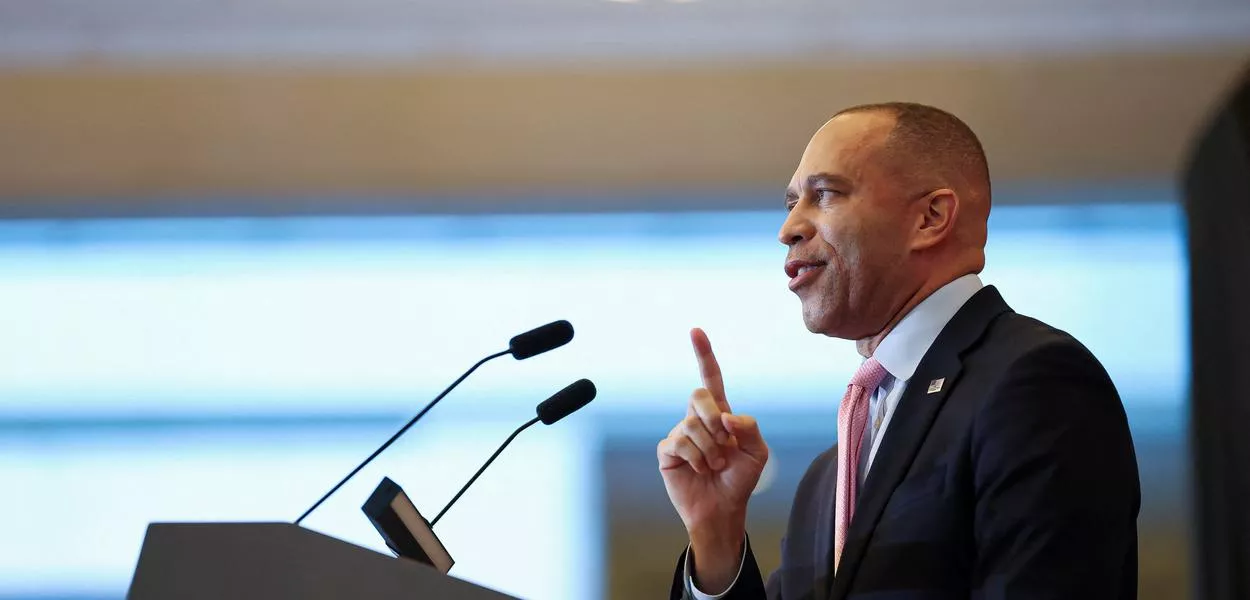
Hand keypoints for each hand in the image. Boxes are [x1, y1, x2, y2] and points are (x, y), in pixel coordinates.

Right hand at [657, 328, 768, 592]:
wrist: (723, 508)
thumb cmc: (740, 480)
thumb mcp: (758, 453)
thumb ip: (749, 428)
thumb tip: (725, 415)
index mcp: (720, 414)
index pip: (710, 378)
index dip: (704, 354)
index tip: (695, 331)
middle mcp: (697, 419)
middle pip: (699, 396)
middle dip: (714, 418)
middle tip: (725, 445)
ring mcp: (680, 433)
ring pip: (692, 425)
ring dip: (711, 450)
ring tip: (715, 466)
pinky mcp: (667, 450)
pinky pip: (680, 443)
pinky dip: (697, 458)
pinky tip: (700, 469)